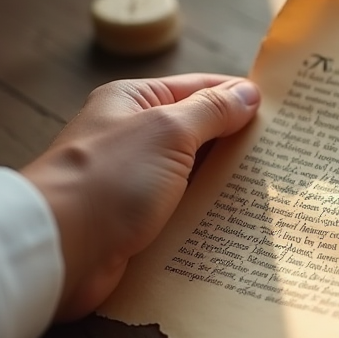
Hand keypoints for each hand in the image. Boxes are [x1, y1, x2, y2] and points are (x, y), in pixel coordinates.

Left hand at [21, 74, 260, 320]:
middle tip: (282, 150)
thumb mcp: (168, 132)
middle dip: (235, 140)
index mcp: (135, 101)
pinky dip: (206, 209)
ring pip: (192, 172)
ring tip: (270, 184)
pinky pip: (181, 206)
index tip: (279, 108)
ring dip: (224, 178)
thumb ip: (211, 111)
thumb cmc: (111, 178)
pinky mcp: (136, 217)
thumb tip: (248, 93)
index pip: (199, 88)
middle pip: (197, 131)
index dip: (238, 95)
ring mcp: (134, 178)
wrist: (57, 249)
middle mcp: (134, 135)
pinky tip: (237, 216)